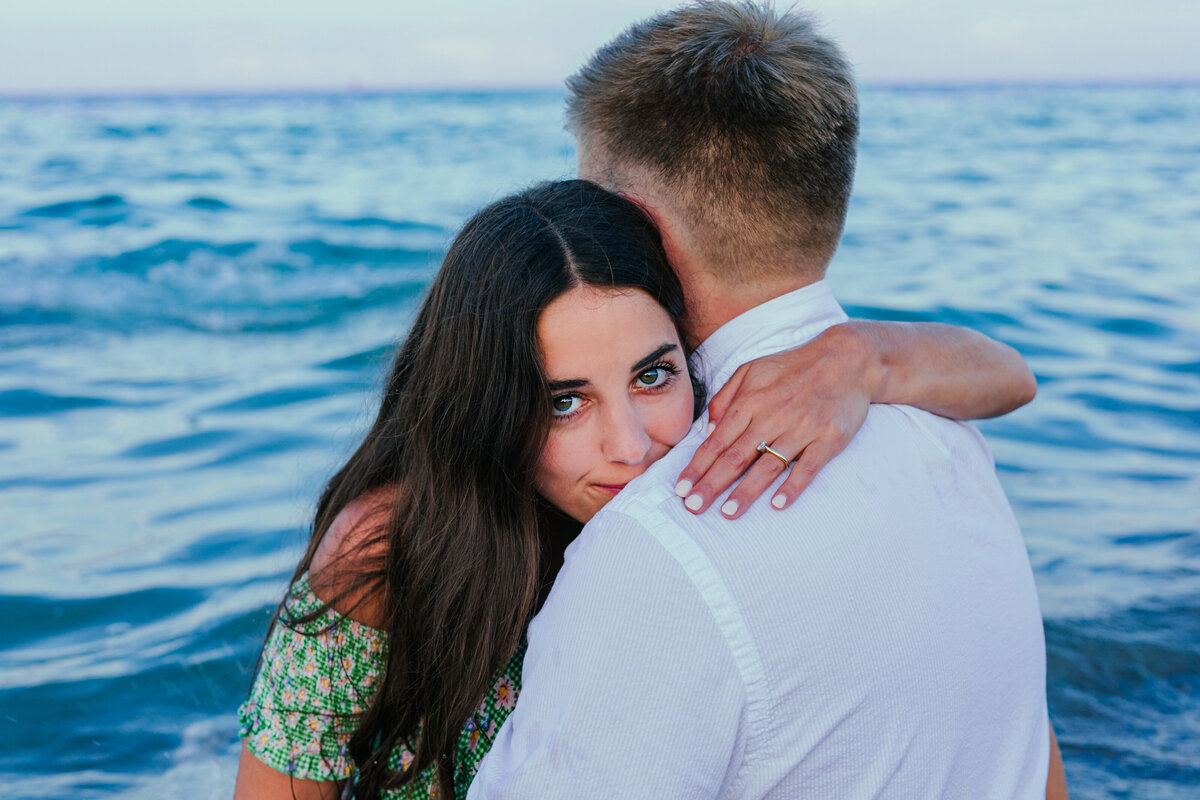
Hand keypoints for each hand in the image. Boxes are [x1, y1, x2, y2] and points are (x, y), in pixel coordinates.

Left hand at [675, 323, 880, 516]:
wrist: (846, 359)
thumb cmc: (793, 367)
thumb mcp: (751, 371)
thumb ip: (725, 399)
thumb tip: (707, 430)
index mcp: (750, 402)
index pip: (717, 441)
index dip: (697, 467)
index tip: (680, 489)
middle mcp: (773, 416)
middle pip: (736, 457)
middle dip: (712, 484)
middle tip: (693, 506)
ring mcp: (802, 428)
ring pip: (769, 465)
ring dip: (747, 491)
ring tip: (728, 512)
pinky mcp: (829, 438)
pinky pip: (808, 467)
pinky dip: (793, 486)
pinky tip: (778, 505)